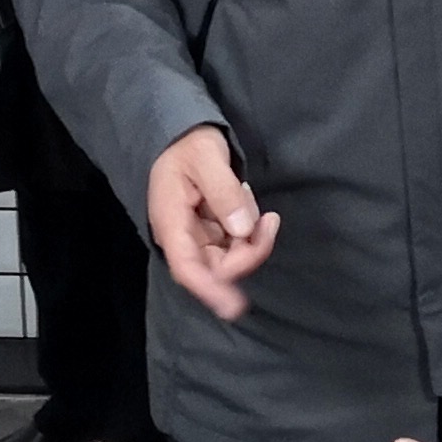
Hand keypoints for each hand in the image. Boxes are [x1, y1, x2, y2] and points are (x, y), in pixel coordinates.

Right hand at [147, 127, 279, 322]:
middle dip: (248, 253)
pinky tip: (249, 203)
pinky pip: (235, 245)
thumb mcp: (206, 157)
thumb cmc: (189, 144)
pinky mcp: (210, 232)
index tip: (234, 307)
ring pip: (229, 258)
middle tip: (270, 221)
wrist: (183, 134)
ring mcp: (197, 236)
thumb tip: (243, 229)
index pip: (187, 267)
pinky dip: (250, 232)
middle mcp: (182, 237)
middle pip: (215, 269)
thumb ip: (223, 191)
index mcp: (170, 222)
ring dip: (253, 241)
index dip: (210, 290)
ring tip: (262, 209)